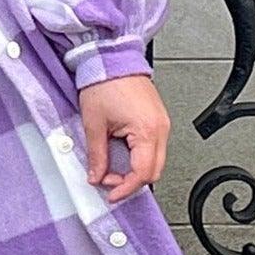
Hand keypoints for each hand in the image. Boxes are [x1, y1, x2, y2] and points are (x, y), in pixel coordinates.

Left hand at [78, 73, 168, 204]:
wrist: (111, 60)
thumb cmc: (104, 83)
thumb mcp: (94, 124)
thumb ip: (96, 155)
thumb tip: (97, 175)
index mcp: (147, 130)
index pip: (143, 173)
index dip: (126, 188)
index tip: (111, 194)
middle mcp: (160, 128)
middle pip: (154, 171)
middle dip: (131, 182)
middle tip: (109, 182)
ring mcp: (161, 124)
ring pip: (155, 161)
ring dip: (134, 170)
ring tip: (111, 168)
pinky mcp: (157, 120)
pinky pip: (153, 148)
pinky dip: (138, 158)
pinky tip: (120, 155)